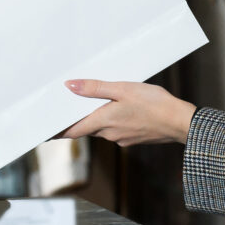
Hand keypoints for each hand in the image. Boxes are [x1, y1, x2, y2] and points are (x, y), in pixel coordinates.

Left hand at [62, 80, 196, 146]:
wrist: (180, 122)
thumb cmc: (154, 104)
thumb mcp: (123, 89)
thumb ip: (95, 88)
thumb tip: (70, 86)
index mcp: (103, 121)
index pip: (72, 131)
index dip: (57, 131)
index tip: (44, 131)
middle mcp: (109, 134)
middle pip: (86, 128)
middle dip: (78, 120)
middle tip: (69, 108)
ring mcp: (122, 138)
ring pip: (102, 128)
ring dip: (98, 118)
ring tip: (99, 103)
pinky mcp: (133, 138)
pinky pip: (117, 129)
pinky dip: (113, 121)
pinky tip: (122, 109)